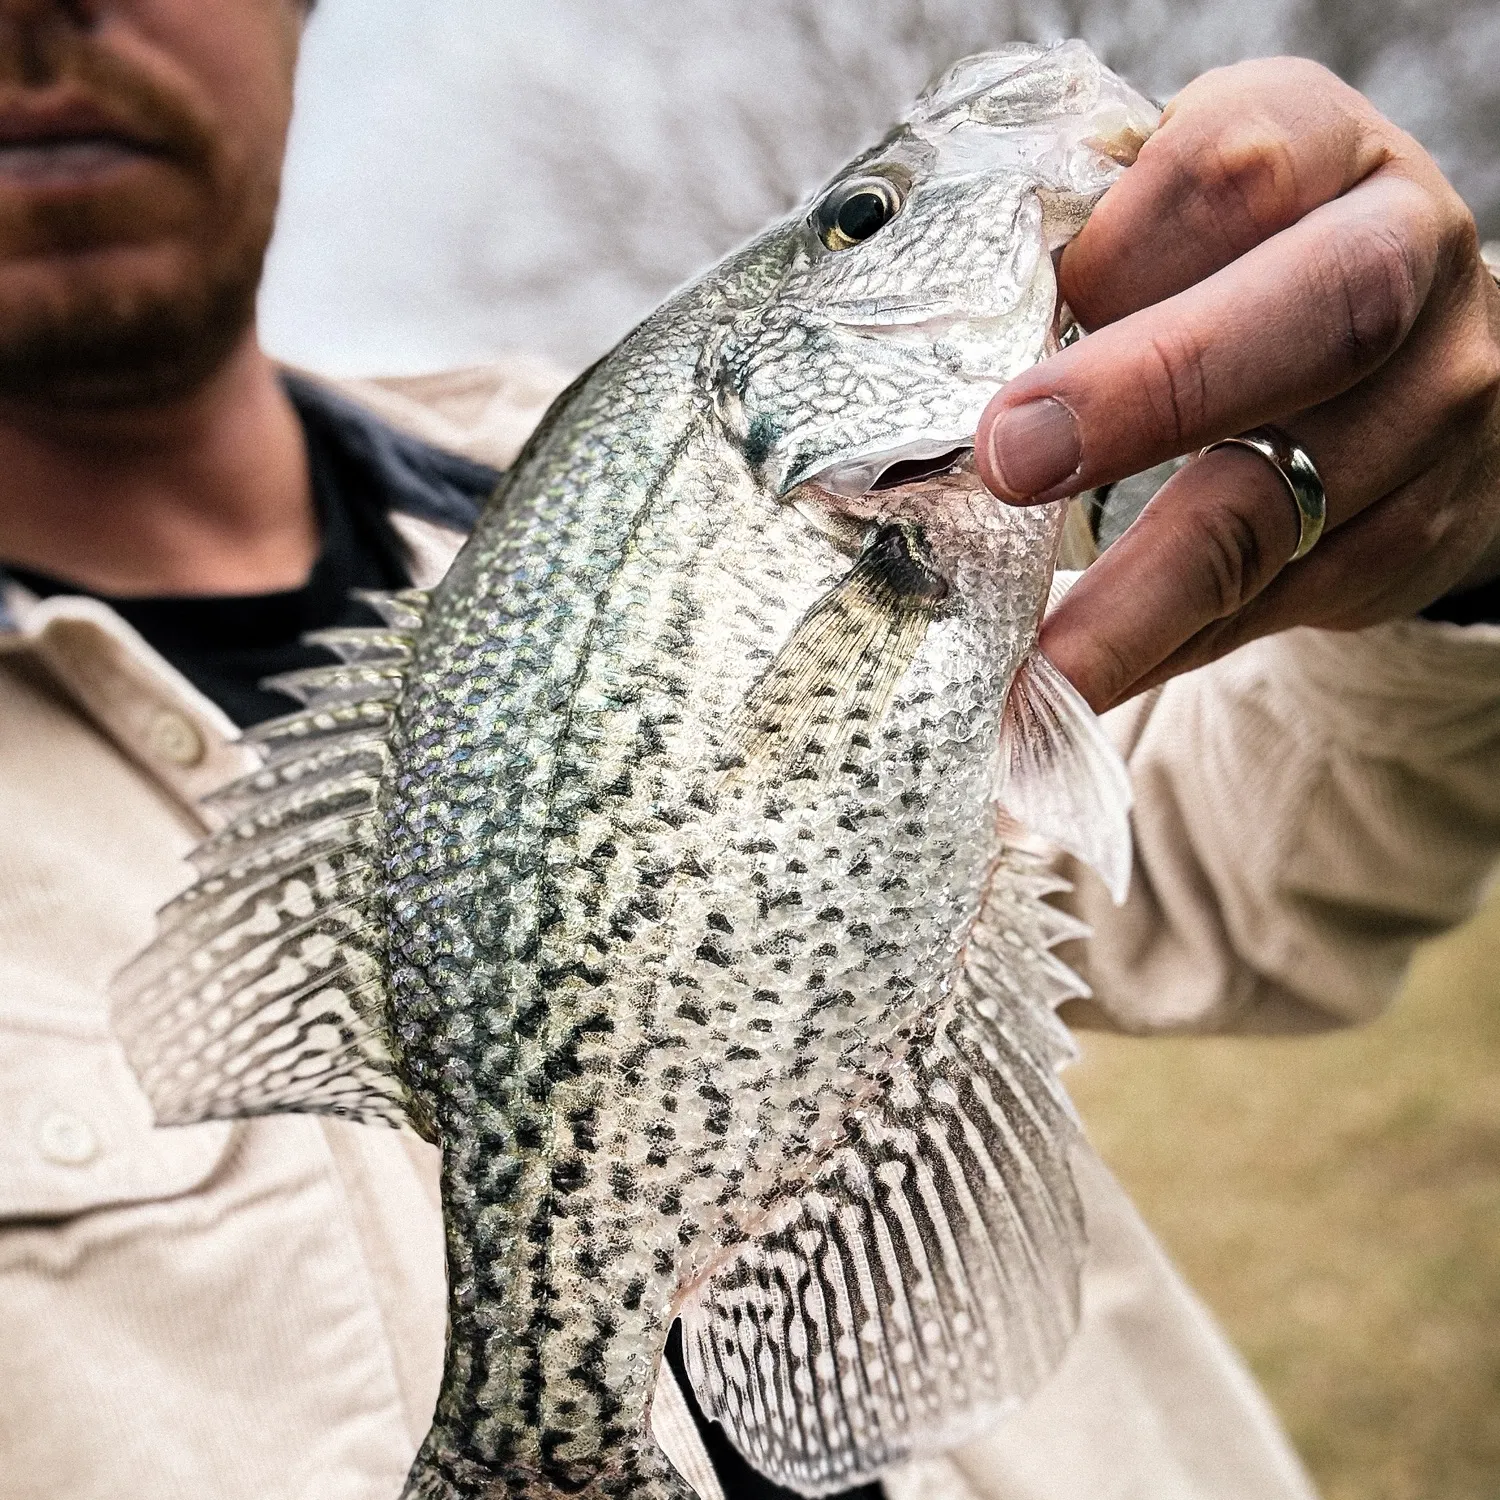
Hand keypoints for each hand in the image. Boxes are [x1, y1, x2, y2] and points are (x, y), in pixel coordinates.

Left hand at [974, 58, 1499, 711]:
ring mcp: (1424, 413)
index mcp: (1327, 153)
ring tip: (1035, 667)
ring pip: (1282, 508)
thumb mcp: (1182, 216)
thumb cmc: (1241, 271)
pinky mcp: (1403, 536)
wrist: (1411, 362)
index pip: (1232, 173)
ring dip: (1142, 600)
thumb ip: (1096, 253)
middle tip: (1011, 464)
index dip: (1123, 246)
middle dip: (1154, 392)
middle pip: (1317, 319)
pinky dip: (1160, 651)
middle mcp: (1405, 266)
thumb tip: (939, 368)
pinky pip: (1273, 606)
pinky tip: (1077, 688)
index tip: (1019, 314)